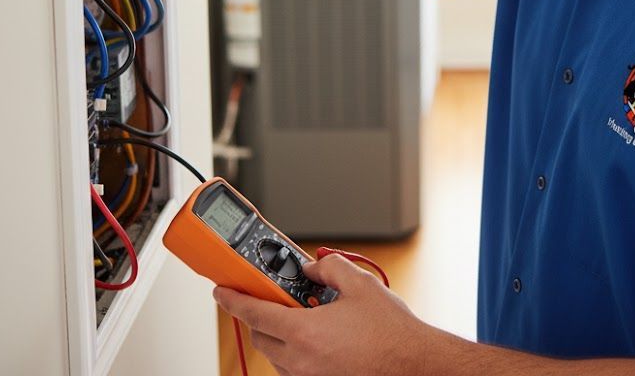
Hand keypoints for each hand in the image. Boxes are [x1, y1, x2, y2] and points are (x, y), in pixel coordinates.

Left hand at [214, 250, 434, 375]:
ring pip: (275, 353)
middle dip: (259, 312)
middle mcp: (301, 360)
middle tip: (272, 293)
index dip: (233, 299)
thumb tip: (311, 268)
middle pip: (260, 334)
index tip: (221, 291)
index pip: (255, 312)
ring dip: (277, 331)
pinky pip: (293, 366)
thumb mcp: (359, 284)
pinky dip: (294, 348)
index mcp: (305, 332)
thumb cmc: (389, 330)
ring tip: (302, 311)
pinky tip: (316, 333)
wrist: (412, 363)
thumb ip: (327, 268)